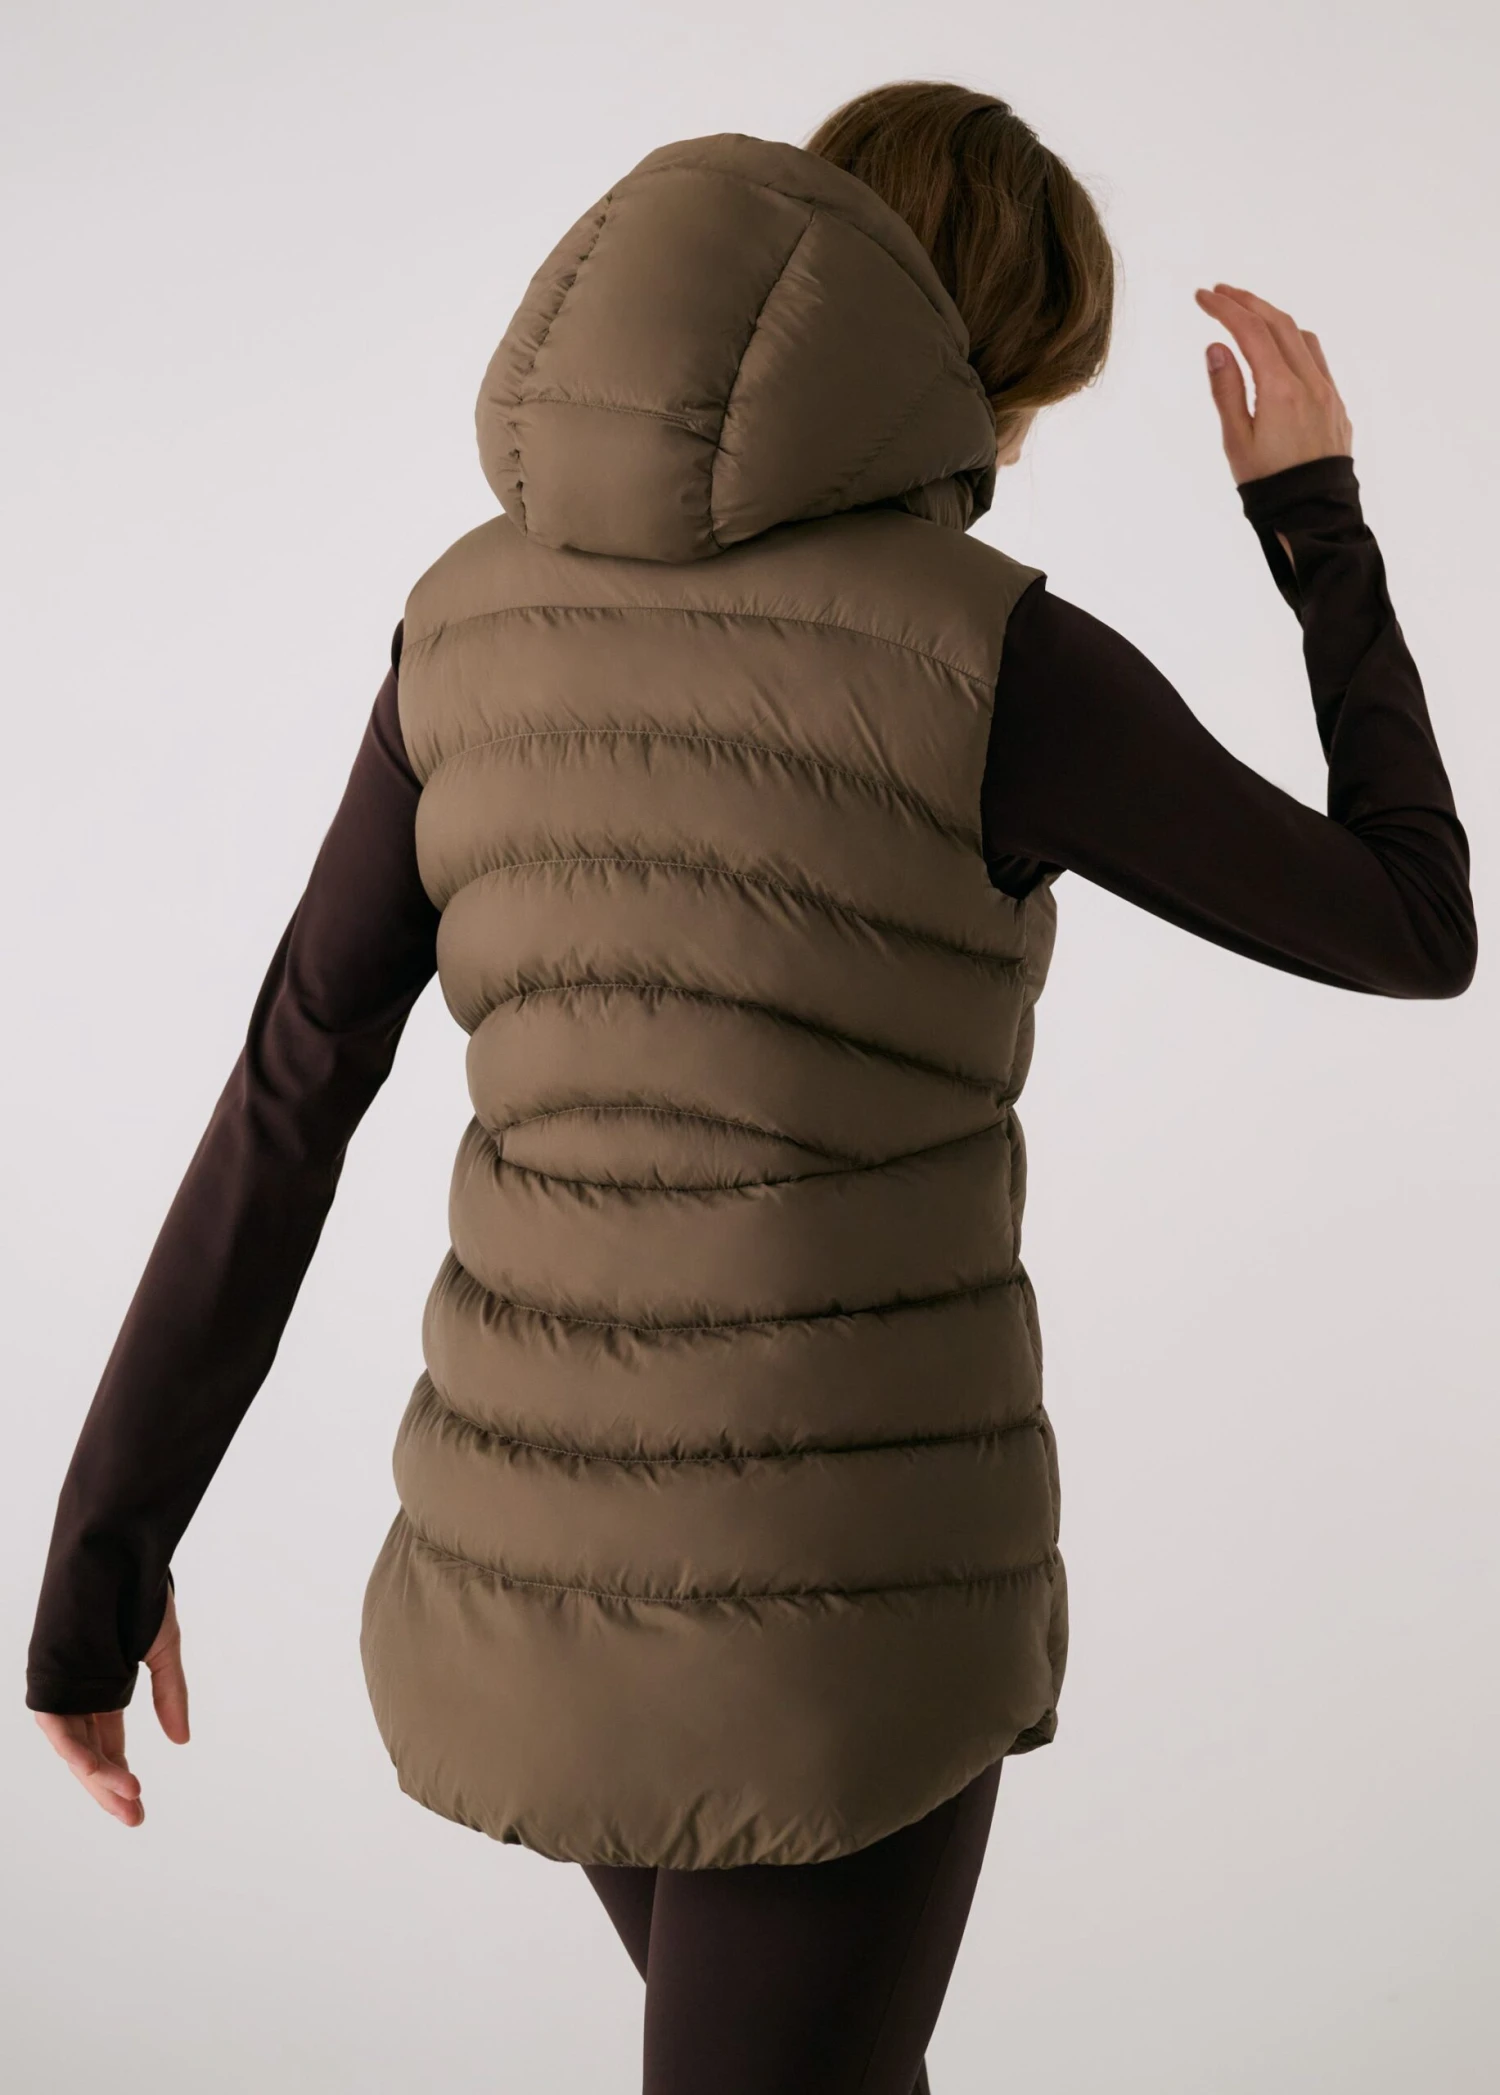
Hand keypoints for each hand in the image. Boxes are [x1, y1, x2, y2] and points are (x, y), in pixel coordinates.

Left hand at [33, 1581, 188, 1825]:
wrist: (115, 1549)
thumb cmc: (137, 1588)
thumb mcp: (161, 1647)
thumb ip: (170, 1693)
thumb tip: (181, 1742)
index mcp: (102, 1685)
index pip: (106, 1743)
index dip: (120, 1774)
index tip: (138, 1804)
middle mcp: (77, 1691)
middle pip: (90, 1753)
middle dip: (111, 1788)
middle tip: (135, 1818)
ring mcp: (62, 1685)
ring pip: (73, 1747)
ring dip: (100, 1775)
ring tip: (129, 1797)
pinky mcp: (50, 1678)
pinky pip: (58, 1727)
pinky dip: (79, 1751)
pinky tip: (101, 1770)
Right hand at [1196, 283, 1353, 484]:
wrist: (1312, 516)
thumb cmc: (1269, 486)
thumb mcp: (1236, 441)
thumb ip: (1226, 390)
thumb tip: (1217, 347)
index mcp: (1280, 390)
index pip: (1250, 332)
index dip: (1225, 308)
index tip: (1202, 297)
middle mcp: (1309, 383)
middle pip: (1279, 323)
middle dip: (1248, 302)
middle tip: (1220, 293)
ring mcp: (1327, 392)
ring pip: (1302, 336)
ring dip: (1273, 318)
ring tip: (1248, 315)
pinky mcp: (1336, 405)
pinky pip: (1315, 358)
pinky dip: (1292, 341)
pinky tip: (1278, 349)